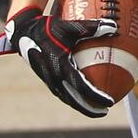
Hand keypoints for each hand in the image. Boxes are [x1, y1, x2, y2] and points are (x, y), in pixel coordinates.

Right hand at [0, 6, 117, 117]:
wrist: (24, 33)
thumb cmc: (49, 28)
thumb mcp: (70, 26)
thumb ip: (92, 27)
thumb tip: (114, 27)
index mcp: (60, 66)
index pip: (80, 86)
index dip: (95, 95)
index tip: (109, 102)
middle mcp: (53, 76)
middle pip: (73, 99)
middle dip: (88, 108)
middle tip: (105, 111)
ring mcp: (49, 79)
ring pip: (66, 97)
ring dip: (80, 105)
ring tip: (96, 108)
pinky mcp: (47, 78)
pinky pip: (62, 91)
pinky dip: (74, 96)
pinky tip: (84, 95)